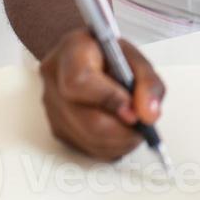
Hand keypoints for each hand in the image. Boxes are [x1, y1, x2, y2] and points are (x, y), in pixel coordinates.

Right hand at [38, 29, 165, 160]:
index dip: (109, 100)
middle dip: (122, 131)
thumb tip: (148, 116)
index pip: (81, 82)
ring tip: (134, 130)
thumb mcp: (135, 58)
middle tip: (141, 127)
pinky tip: (119, 134)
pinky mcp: (57, 128)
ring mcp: (52, 107)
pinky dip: (109, 147)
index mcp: (72, 51)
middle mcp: (54, 80)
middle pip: (86, 120)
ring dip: (119, 142)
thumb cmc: (109, 55)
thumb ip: (148, 83)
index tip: (133, 111)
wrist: (88, 57)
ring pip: (87, 139)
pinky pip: (86, 149)